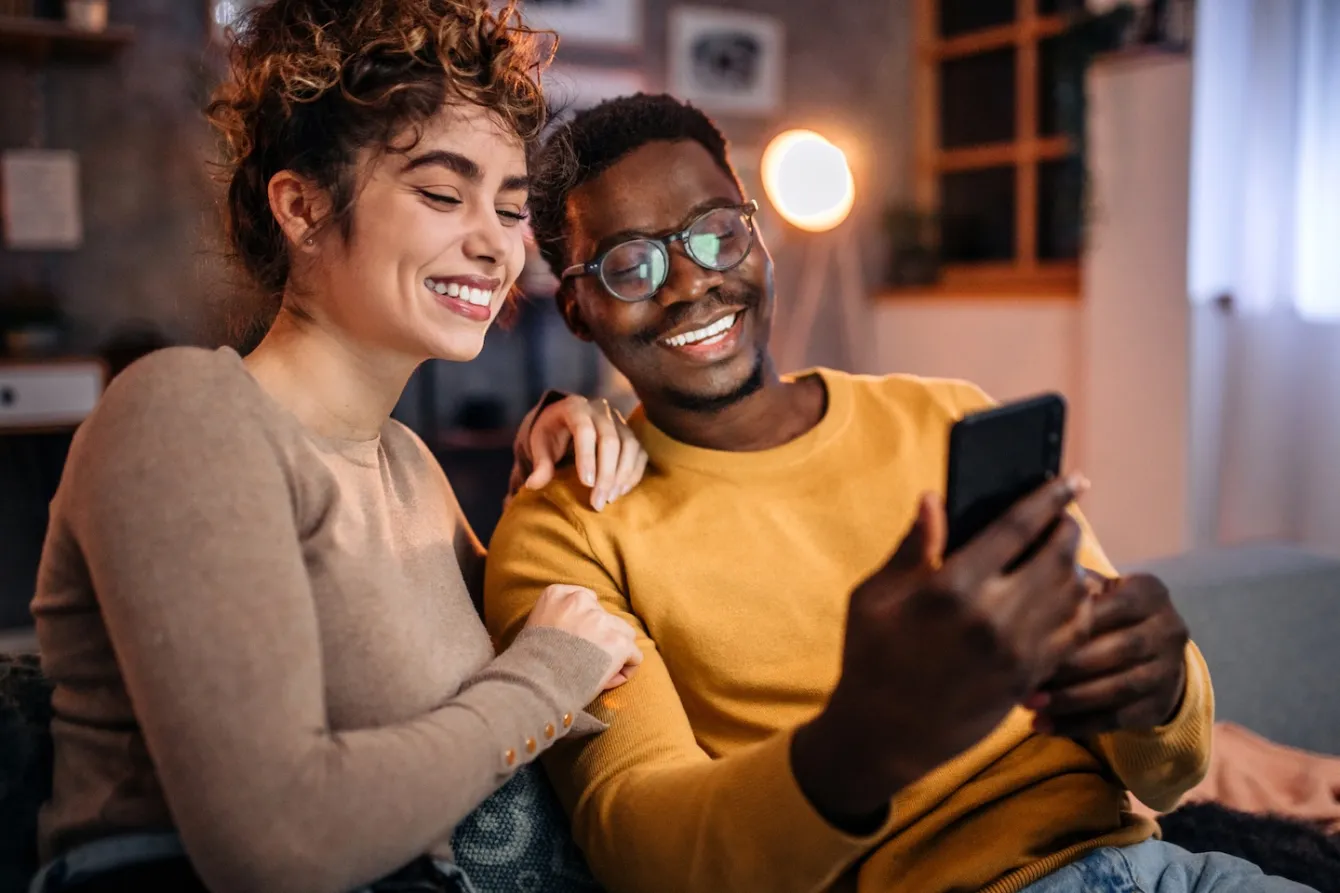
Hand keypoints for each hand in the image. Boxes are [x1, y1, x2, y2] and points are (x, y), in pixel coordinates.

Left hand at [509, 395, 647, 511]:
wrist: (566, 420)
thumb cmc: (551, 433)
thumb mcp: (540, 444)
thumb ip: (540, 463)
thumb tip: (533, 484)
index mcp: (575, 407)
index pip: (584, 429)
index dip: (587, 457)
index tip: (586, 484)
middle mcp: (600, 410)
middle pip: (610, 439)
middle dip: (606, 473)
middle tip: (598, 501)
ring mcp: (619, 420)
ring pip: (629, 445)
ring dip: (622, 475)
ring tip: (609, 498)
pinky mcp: (630, 433)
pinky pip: (639, 452)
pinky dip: (634, 473)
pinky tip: (621, 491)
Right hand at [526, 584, 642, 690]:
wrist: (534, 681)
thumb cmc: (529, 663)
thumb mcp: (534, 626)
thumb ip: (557, 618)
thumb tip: (579, 634)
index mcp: (558, 593)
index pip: (587, 601)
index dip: (585, 625)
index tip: (575, 644)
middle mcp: (581, 601)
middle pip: (606, 618)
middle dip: (601, 639)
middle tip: (584, 662)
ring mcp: (602, 621)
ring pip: (624, 635)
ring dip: (615, 652)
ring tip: (596, 672)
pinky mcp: (619, 643)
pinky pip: (635, 657)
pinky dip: (625, 670)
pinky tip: (606, 681)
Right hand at [792, 475, 1093, 825]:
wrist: (885, 733)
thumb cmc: (872, 656)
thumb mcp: (875, 597)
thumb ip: (912, 548)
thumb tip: (933, 499)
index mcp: (951, 587)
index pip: (1017, 528)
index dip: (1049, 498)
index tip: (1072, 480)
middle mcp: (992, 616)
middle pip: (1056, 557)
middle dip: (1067, 529)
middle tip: (1066, 518)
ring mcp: (1016, 650)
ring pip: (1072, 593)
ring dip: (1076, 566)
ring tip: (1066, 555)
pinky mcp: (1028, 677)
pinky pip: (1073, 633)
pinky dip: (1080, 608)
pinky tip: (1071, 596)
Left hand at [1027, 573, 1187, 736]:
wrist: (1152, 650)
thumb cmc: (1106, 612)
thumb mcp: (1096, 592)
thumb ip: (1072, 591)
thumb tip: (1031, 601)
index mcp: (1149, 592)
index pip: (1107, 608)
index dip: (1068, 625)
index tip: (1028, 638)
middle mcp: (1168, 629)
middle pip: (1115, 652)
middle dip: (1066, 668)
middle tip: (1024, 677)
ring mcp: (1169, 671)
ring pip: (1116, 689)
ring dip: (1068, 700)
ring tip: (1030, 705)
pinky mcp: (1159, 705)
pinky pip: (1117, 719)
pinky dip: (1077, 724)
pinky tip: (1044, 726)